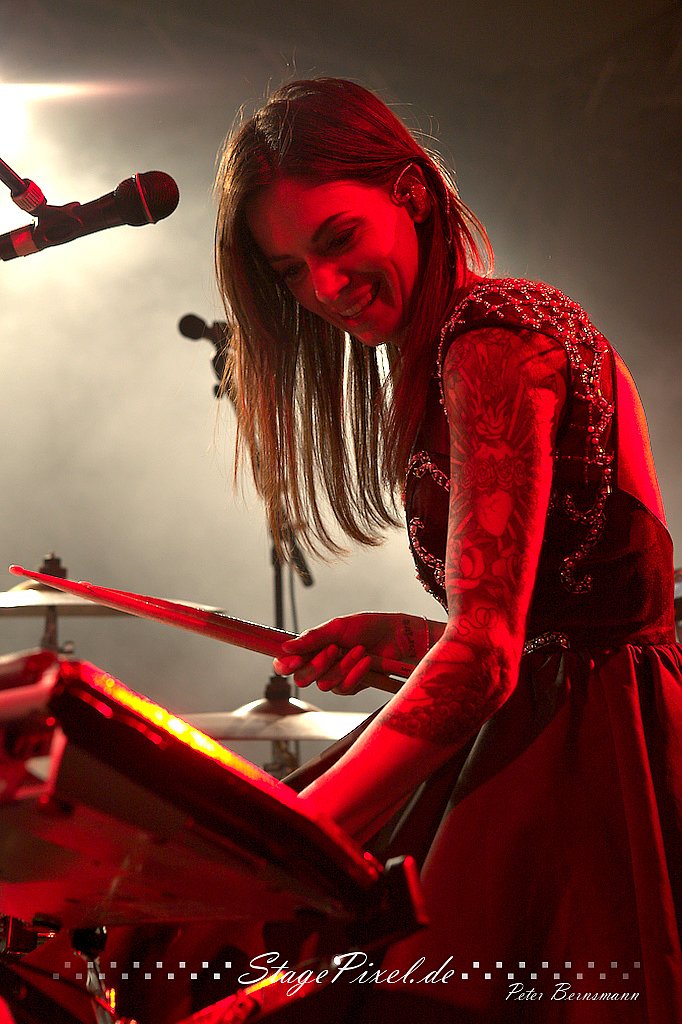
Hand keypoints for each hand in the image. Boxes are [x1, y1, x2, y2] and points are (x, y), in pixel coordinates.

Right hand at [273, 612, 431, 694]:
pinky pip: (344, 688)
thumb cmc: (367, 627)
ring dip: (342, 666)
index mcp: (311, 648)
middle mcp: (320, 665)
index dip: (284, 665)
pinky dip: (355, 673)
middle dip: (317, 664)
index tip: (291, 661)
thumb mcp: (337, 627)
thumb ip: (312, 638)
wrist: (395, 636)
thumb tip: (287, 646)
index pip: (287, 663)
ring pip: (324, 684)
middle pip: (302, 678)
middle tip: (333, 648)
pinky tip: (366, 660)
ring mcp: (334, 677)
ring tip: (358, 650)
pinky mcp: (351, 687)